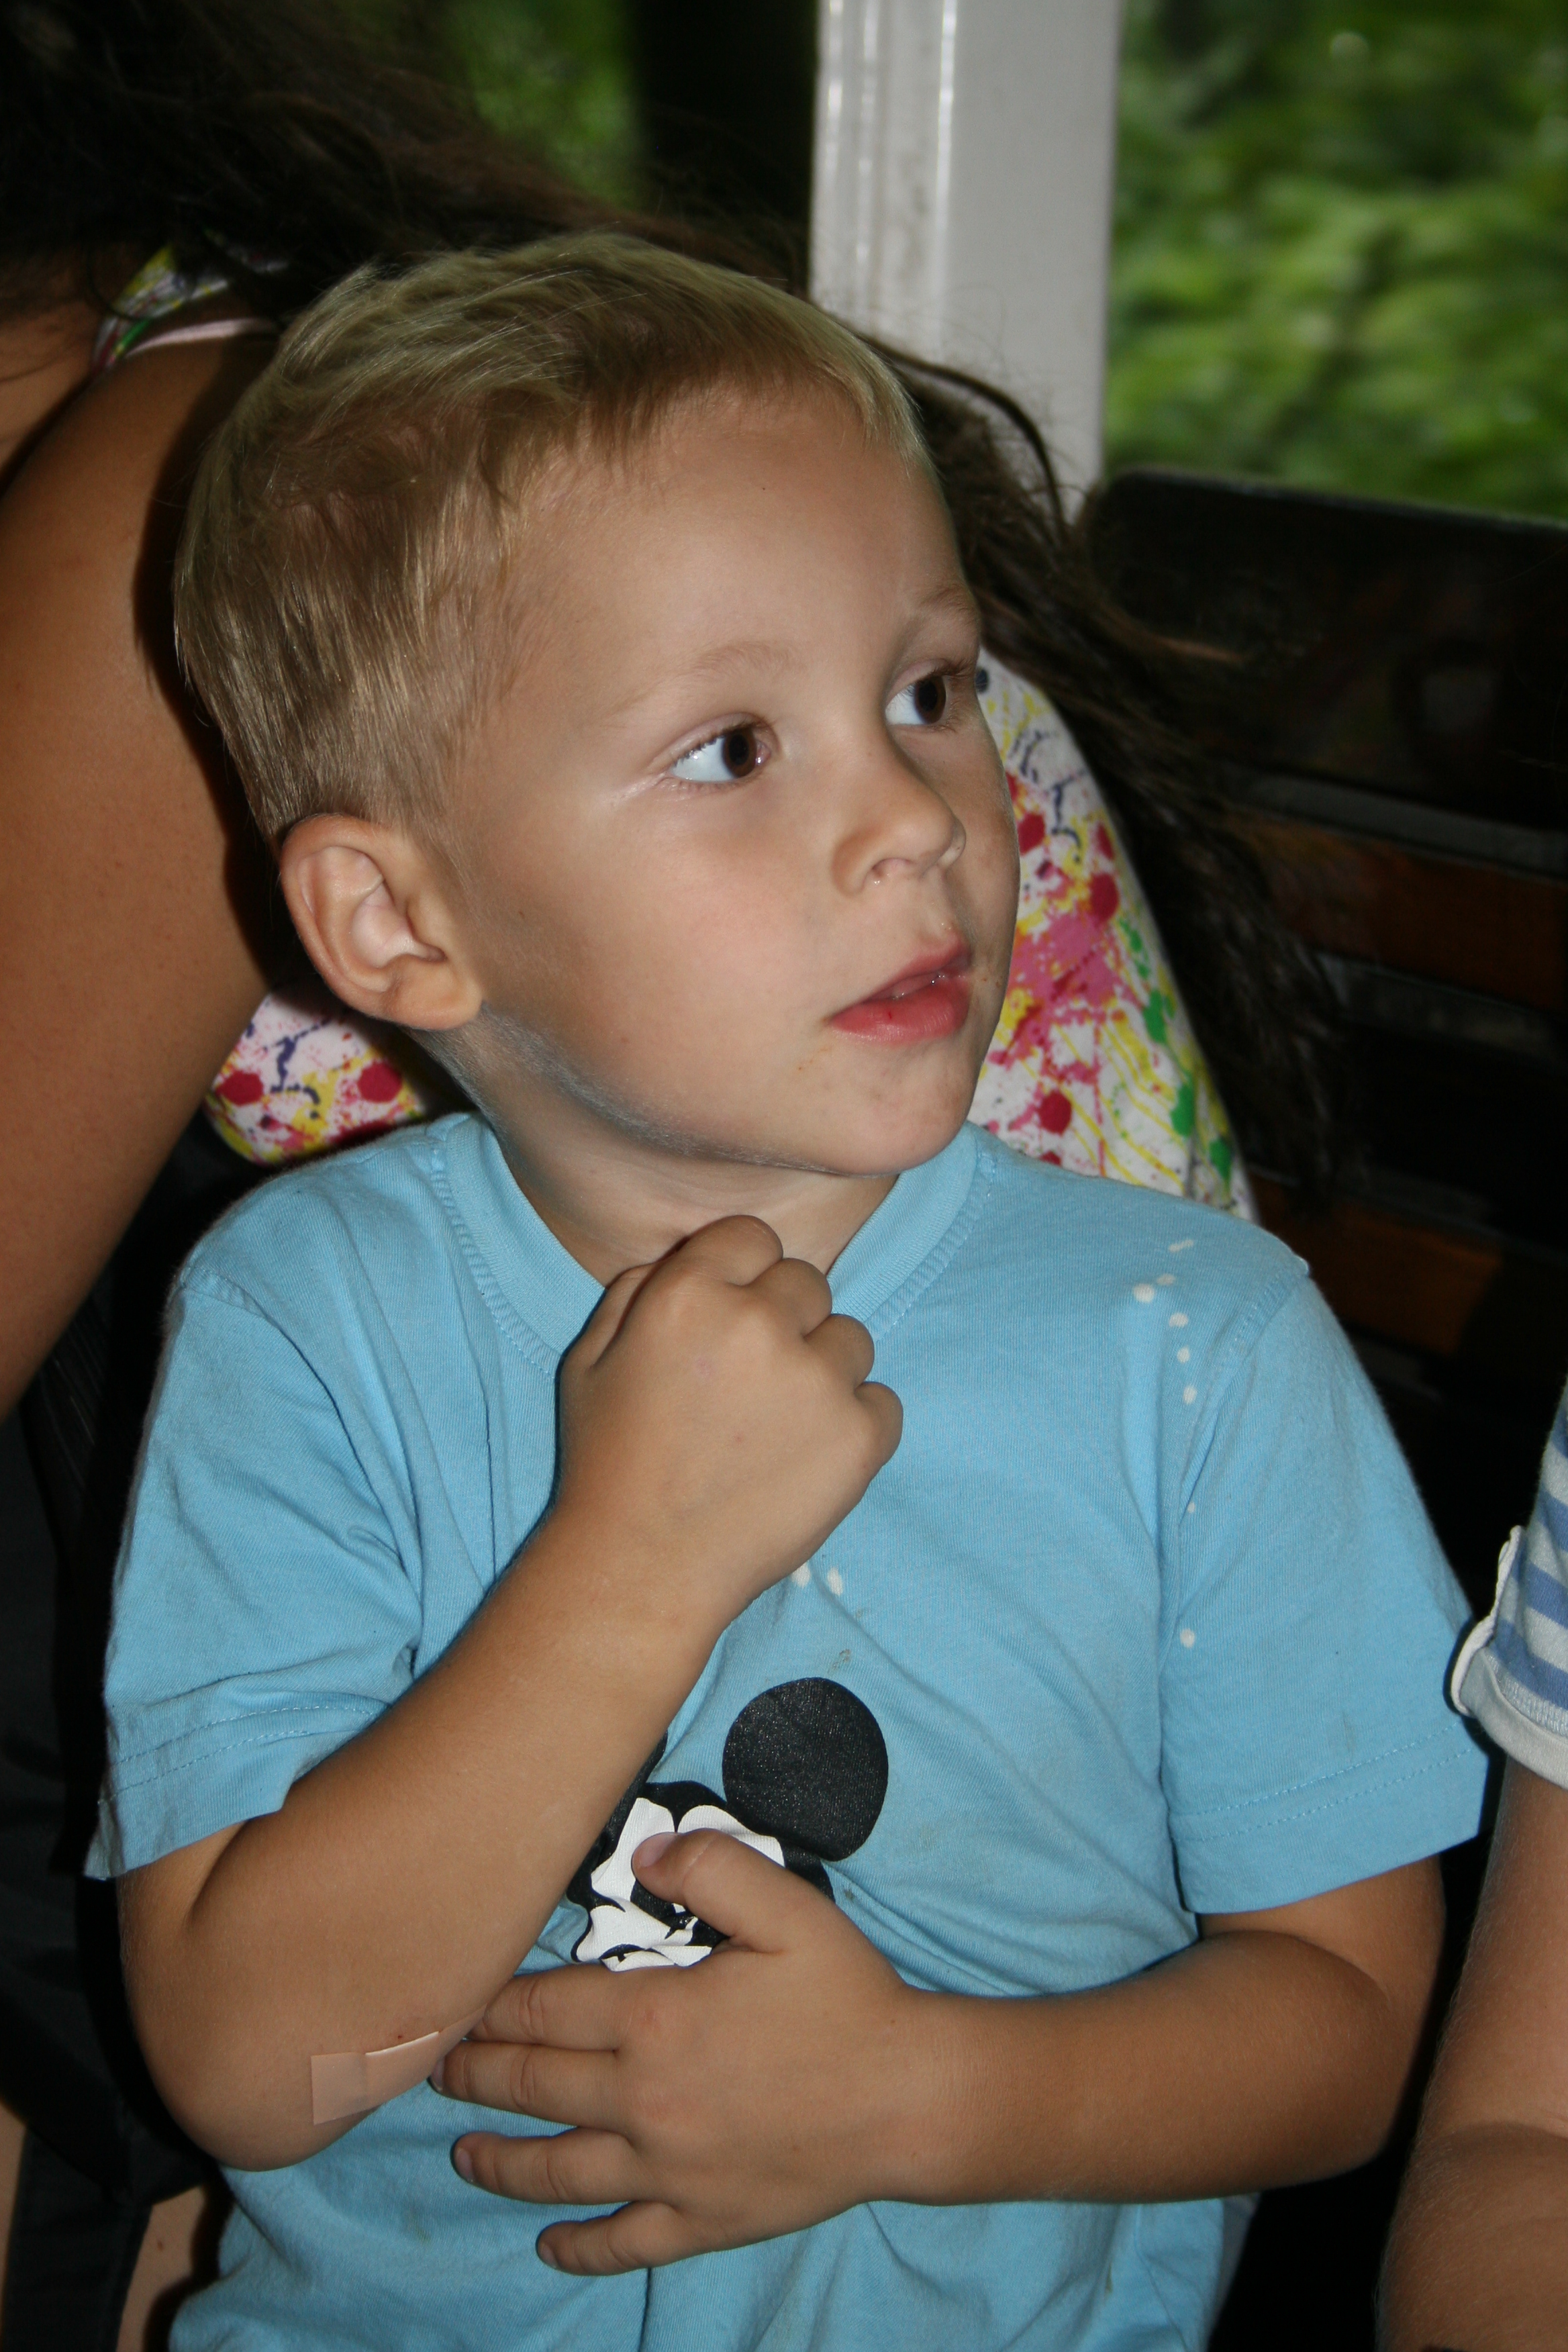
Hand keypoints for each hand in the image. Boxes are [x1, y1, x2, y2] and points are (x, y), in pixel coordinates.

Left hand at [433, 1829, 930, 2271]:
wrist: (908, 2099)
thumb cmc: (847, 1997)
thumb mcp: (786, 1906)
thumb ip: (709, 1867)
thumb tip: (646, 1853)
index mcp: (653, 2019)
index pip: (543, 2010)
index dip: (493, 2004)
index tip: (458, 2001)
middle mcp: (643, 2100)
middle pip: (535, 2086)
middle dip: (477, 2076)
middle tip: (436, 2071)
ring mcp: (667, 2170)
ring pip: (559, 2168)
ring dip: (501, 2161)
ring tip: (464, 2153)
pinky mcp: (701, 2220)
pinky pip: (622, 2240)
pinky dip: (578, 2244)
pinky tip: (549, 2242)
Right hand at [555, 1218, 900, 1635]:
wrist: (642, 1567)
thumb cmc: (609, 1462)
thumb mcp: (589, 1358)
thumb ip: (639, 1289)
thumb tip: (696, 1257)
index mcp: (690, 1294)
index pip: (753, 1236)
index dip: (743, 1275)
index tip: (731, 1319)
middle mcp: (759, 1324)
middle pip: (807, 1282)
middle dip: (783, 1321)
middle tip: (748, 1385)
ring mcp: (817, 1382)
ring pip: (851, 1339)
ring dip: (822, 1371)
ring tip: (774, 1427)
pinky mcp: (859, 1437)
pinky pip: (882, 1402)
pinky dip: (854, 1426)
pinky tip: (804, 1458)